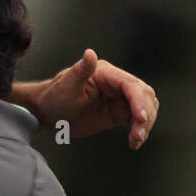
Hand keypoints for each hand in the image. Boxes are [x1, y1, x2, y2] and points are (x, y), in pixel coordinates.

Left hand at [31, 49, 157, 149]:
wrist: (50, 113)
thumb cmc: (55, 96)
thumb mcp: (66, 85)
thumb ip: (81, 70)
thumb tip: (90, 54)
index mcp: (107, 74)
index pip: (131, 85)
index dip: (139, 100)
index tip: (141, 117)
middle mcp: (117, 84)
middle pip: (143, 95)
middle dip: (145, 113)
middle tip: (139, 134)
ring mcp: (119, 98)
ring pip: (144, 107)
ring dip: (145, 123)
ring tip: (136, 140)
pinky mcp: (118, 113)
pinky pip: (136, 120)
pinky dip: (139, 130)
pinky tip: (135, 142)